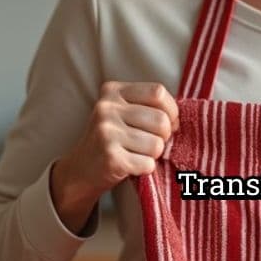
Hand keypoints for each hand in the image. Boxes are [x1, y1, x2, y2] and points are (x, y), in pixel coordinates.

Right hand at [50, 81, 179, 230]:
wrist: (80, 170)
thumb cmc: (112, 139)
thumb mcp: (123, 112)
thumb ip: (148, 106)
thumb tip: (180, 119)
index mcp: (113, 91)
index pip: (158, 92)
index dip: (171, 110)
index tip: (169, 123)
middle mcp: (107, 108)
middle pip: (161, 121)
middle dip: (164, 137)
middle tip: (151, 143)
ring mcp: (106, 133)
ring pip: (157, 145)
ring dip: (154, 155)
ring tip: (138, 154)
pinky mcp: (110, 158)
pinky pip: (148, 164)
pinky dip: (145, 168)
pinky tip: (131, 166)